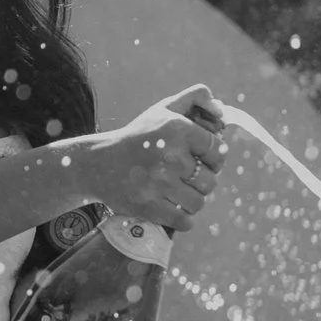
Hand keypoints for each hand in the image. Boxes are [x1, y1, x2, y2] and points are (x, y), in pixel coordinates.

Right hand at [88, 87, 226, 234]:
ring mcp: (160, 184)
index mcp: (177, 129)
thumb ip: (195, 98)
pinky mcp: (150, 207)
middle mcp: (170, 156)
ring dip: (191, 200)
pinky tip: (172, 207)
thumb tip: (222, 109)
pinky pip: (185, 221)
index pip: (218, 151)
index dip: (214, 158)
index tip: (201, 159)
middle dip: (201, 181)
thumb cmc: (138, 136)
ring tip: (177, 192)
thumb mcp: (163, 109)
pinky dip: (182, 219)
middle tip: (184, 176)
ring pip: (198, 202)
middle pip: (210, 181)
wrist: (98, 163)